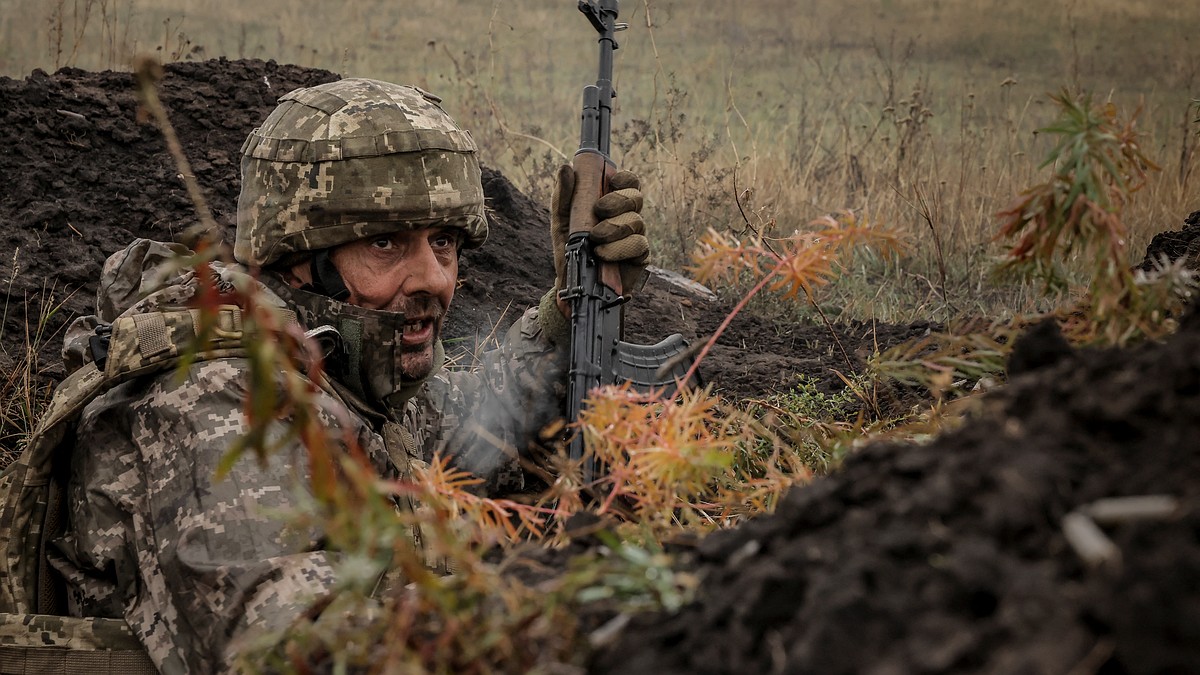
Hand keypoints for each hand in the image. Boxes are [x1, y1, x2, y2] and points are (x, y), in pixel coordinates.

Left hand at [550, 164, 649, 295]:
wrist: (572, 285)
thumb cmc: (570, 249)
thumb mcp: (561, 221)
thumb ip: (563, 196)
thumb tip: (566, 168)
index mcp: (612, 204)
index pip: (629, 183)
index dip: (625, 179)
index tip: (611, 181)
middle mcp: (627, 217)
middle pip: (636, 198)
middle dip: (618, 201)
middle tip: (599, 210)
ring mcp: (635, 237)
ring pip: (637, 222)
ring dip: (614, 228)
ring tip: (595, 239)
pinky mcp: (639, 258)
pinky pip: (639, 245)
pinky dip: (619, 248)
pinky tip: (603, 253)